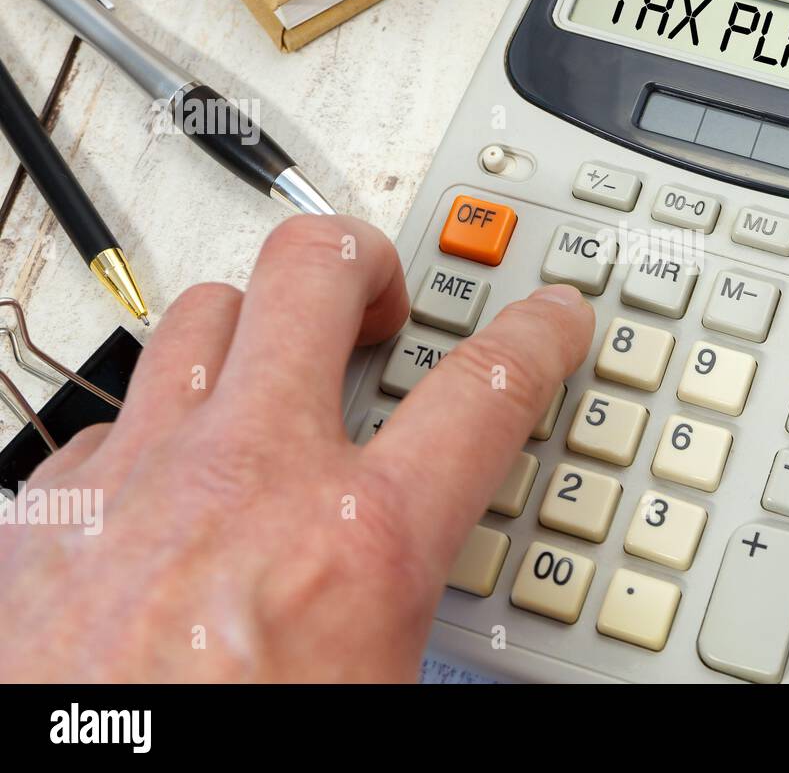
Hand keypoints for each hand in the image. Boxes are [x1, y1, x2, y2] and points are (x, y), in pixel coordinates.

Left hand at [0, 215, 593, 680]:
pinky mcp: (47, 512)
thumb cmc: (230, 760)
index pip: (482, 393)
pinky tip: (171, 482)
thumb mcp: (381, 688)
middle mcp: (243, 483)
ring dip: (252, 327)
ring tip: (277, 366)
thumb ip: (421, 607)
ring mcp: (135, 481)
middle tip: (381, 299)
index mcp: (355, 547)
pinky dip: (156, 430)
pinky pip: (114, 418)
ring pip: (200, 317)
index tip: (543, 318)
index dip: (531, 336)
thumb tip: (450, 607)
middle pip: (314, 275)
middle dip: (364, 262)